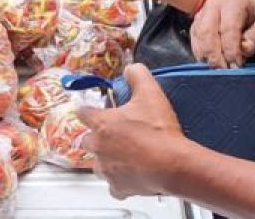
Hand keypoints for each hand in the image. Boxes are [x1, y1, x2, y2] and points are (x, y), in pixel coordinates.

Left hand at [77, 64, 188, 198]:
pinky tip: (131, 176)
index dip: (87, 109)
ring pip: (98, 164)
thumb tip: (130, 67)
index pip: (83, 112)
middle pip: (87, 140)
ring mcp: (106, 169)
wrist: (172, 164)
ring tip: (125, 155)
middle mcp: (98, 147)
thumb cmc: (158, 130)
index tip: (91, 110)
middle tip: (115, 134)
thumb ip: (137, 74)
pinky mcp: (118, 187)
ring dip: (107, 159)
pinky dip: (119, 182)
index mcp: (102, 123)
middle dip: (97, 137)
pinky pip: (113, 186)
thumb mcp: (150, 92)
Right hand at [190, 0, 254, 68]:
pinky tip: (213, 63)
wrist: (252, 14)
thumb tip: (244, 49)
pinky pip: (194, 42)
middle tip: (225, 71)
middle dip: (215, 55)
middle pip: (207, 32)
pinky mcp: (196, 26)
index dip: (231, 49)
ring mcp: (202, 14)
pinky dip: (202, 55)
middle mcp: (214, 5)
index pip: (228, 28)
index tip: (237, 66)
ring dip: (207, 57)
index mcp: (235, 2)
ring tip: (220, 69)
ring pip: (198, 38)